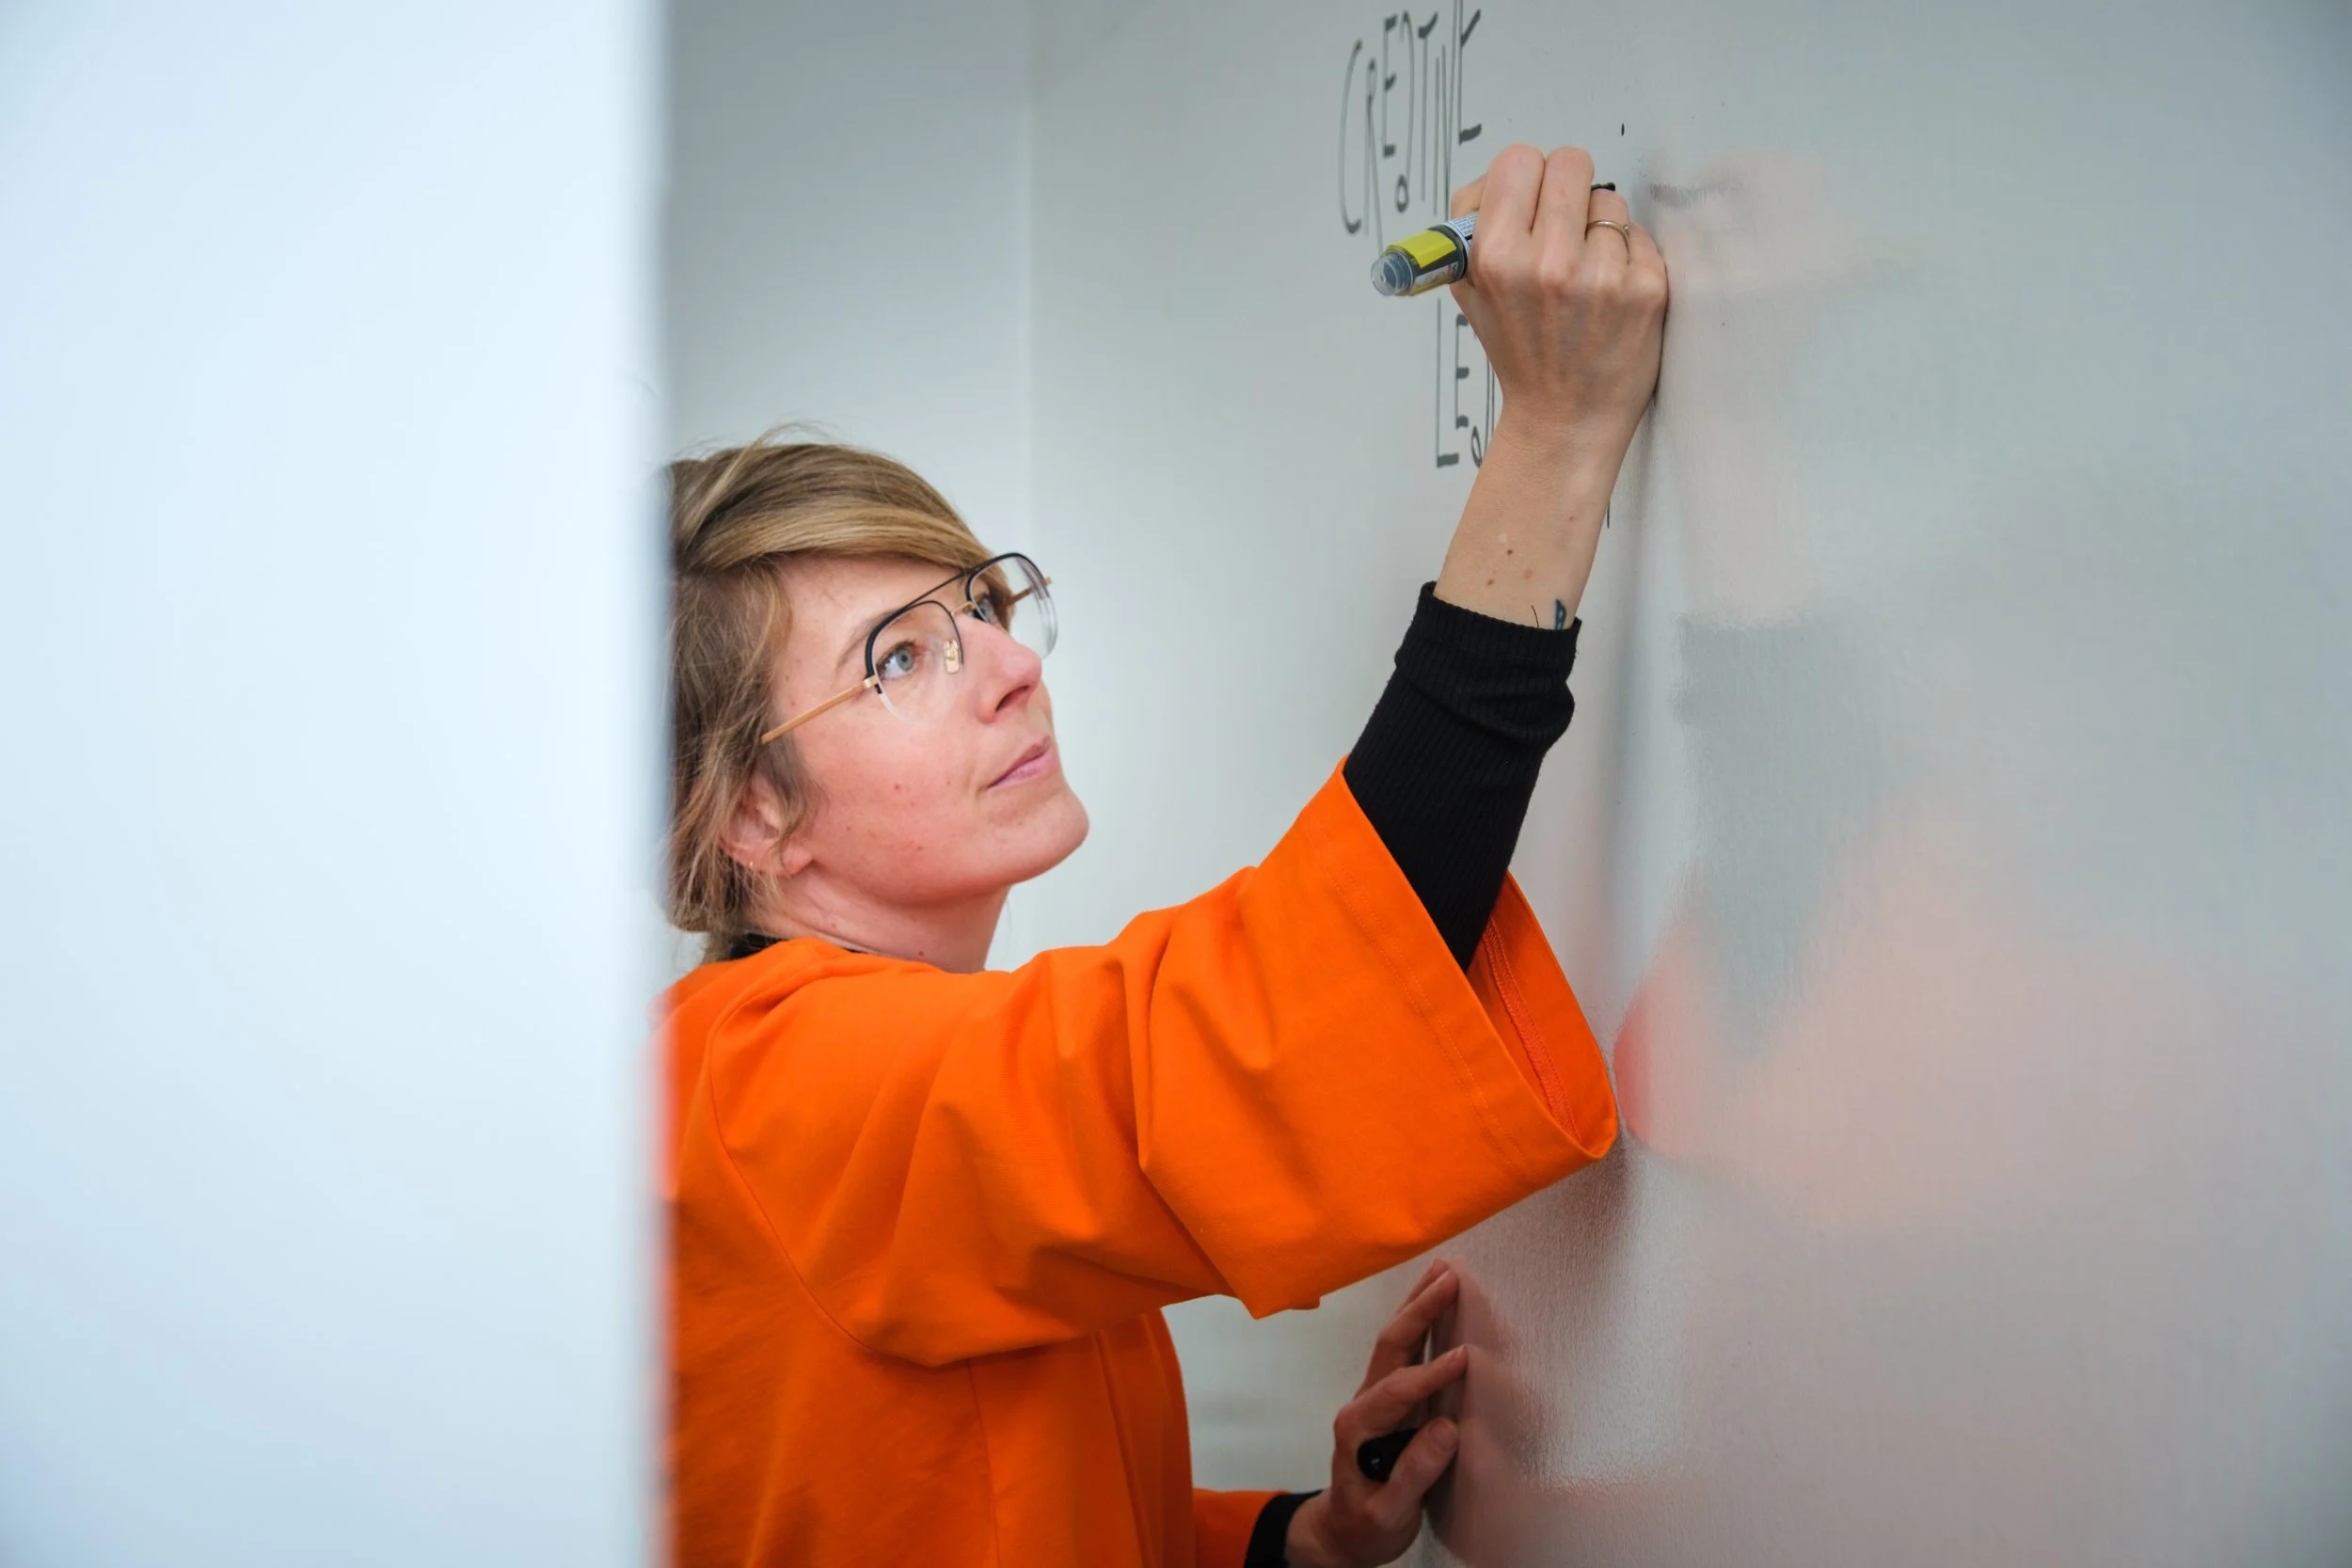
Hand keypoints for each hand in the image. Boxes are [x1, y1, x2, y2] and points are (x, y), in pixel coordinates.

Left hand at [1285, 1260, 1467, 1567]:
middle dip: (1420, 1309)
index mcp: (1358, 1426)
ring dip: (1418, 1304)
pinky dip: (1421, 1323)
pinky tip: (1436, 1304)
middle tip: (1451, 1278)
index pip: (1398, 1389)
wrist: (1343, 1532)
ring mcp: (1374, 1397)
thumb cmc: (1365, 1524)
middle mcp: (1363, 1403)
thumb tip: (1446, 1429)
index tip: (1464, 1357)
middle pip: (1391, 1345)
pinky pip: (1404, 1353)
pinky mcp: (1389, 1400)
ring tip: (1444, 1271)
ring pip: (1395, 1341)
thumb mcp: (1388, 1513)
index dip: (1431, 1372)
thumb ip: (1413, 1473)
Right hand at [1448, 144, 1667, 471]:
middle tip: (1564, 224)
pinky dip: (1626, 257)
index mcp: (1497, 258)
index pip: (1518, 160)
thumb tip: (1497, 179)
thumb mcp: (1470, 292)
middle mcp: (1549, 263)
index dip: (1526, 177)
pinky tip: (1610, 293)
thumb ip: (1472, 227)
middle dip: (1566, 188)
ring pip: (1608, 201)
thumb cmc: (1521, 354)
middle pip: (1569, 162)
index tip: (1531, 199)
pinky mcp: (1645, 288)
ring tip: (1585, 272)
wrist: (1565, 418)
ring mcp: (1601, 276)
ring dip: (1599, 227)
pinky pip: (1638, 235)